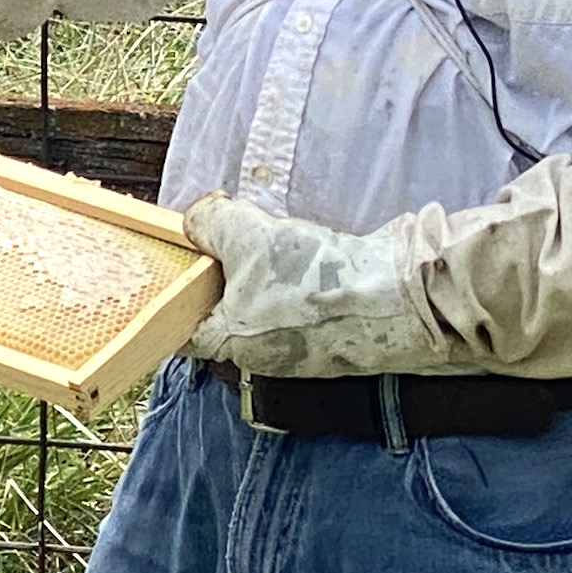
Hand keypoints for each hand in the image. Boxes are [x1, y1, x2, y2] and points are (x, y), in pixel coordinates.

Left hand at [182, 193, 442, 377]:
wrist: (398, 294)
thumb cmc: (313, 280)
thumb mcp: (245, 236)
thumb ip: (209, 224)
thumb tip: (196, 220)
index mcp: (233, 344)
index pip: (185, 330)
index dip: (174, 295)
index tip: (173, 263)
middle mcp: (265, 353)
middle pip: (227, 309)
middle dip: (224, 269)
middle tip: (225, 231)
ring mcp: (303, 343)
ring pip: (265, 300)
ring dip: (265, 267)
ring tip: (273, 236)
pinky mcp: (335, 325)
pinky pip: (302, 298)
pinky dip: (300, 273)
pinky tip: (308, 249)